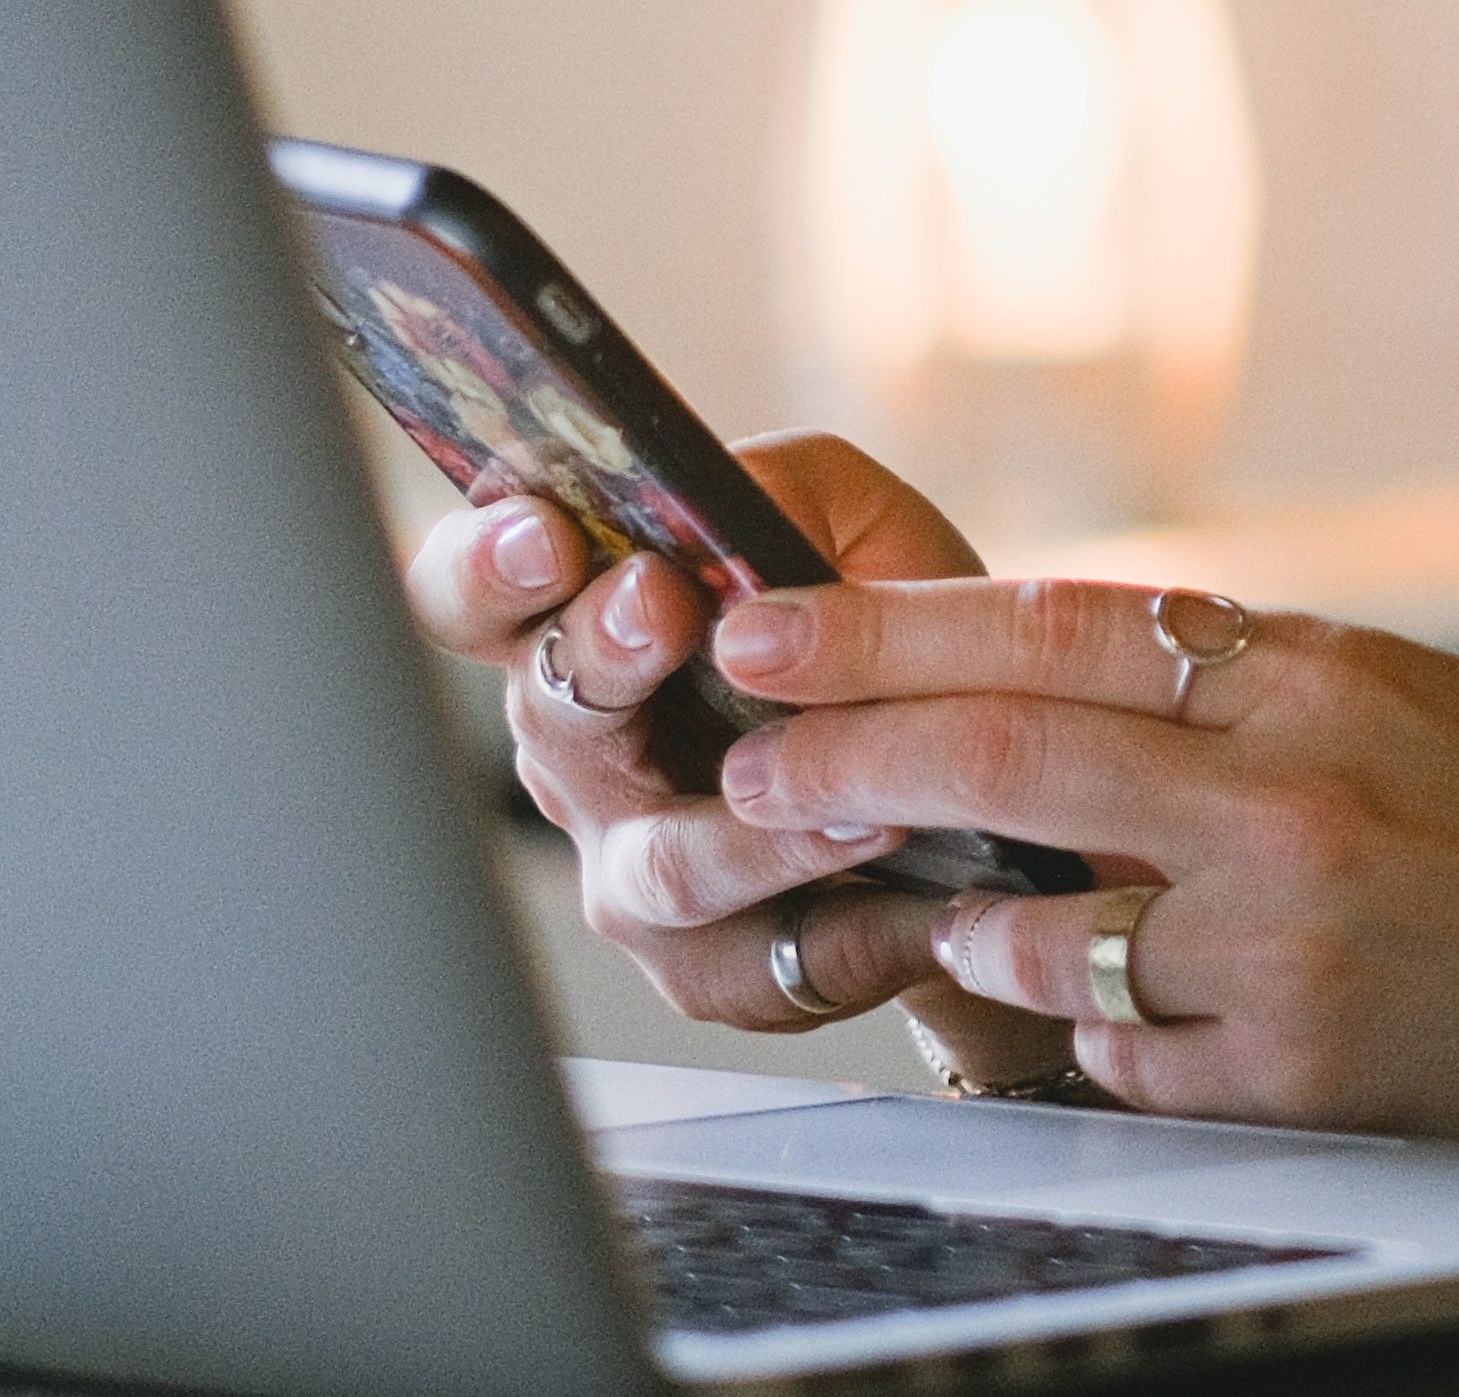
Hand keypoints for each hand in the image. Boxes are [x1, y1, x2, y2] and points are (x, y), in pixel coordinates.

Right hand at [393, 432, 1079, 1086]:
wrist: (984, 775)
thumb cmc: (888, 632)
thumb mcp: (853, 523)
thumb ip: (784, 488)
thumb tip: (715, 498)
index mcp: (584, 632)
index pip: (474, 597)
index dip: (486, 566)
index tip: (544, 532)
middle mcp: (583, 758)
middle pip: (550, 717)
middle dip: (603, 655)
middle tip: (662, 606)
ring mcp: (634, 872)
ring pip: (664, 864)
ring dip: (760, 830)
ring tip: (860, 798)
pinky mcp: (712, 969)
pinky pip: (768, 961)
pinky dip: (857, 923)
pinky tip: (923, 897)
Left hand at [696, 577, 1458, 1142]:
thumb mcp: (1395, 693)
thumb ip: (1227, 681)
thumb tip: (1026, 666)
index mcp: (1315, 672)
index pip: (1054, 624)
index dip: (885, 628)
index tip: (765, 628)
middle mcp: (1293, 797)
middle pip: (1006, 756)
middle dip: (843, 758)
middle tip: (744, 763)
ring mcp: (1288, 945)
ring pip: (1036, 929)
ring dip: (966, 921)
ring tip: (944, 907)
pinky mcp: (1297, 1072)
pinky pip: (1117, 1052)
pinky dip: (1095, 1028)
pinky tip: (1129, 1007)